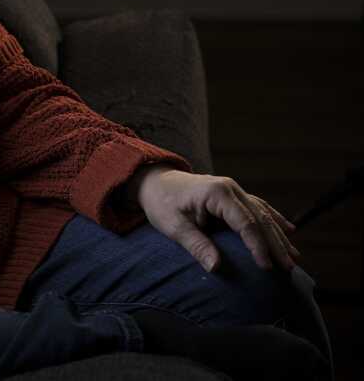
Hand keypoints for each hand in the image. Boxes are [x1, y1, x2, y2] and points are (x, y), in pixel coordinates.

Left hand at [132, 167, 300, 272]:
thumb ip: (196, 245)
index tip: (266, 266)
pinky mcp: (233, 195)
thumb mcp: (173, 226)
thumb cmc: (161, 203)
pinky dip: (274, 220)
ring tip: (294, 257)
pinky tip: (289, 231)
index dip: (257, 245)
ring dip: (279, 235)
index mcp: (216, 193)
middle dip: (275, 244)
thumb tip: (217, 268)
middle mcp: (230, 188)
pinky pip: (259, 207)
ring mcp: (234, 190)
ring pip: (263, 213)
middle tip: (289, 268)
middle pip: (260, 218)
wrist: (155, 182)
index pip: (244, 222)